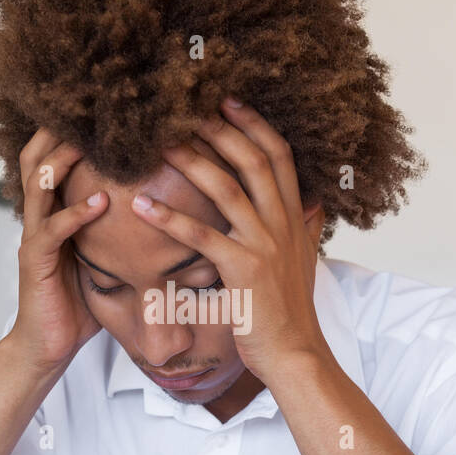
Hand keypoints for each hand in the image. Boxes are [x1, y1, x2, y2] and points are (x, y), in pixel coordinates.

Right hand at [4, 128, 108, 376]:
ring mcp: (33, 237)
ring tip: (88, 140)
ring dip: (62, 158)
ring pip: (37, 183)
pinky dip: (74, 212)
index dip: (74, 130)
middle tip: (90, 106)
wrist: (48, 345)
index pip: (56, 156)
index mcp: (54, 211)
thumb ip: (122, 232)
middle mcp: (39, 216)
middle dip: (58, 128)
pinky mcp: (35, 262)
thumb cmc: (77, 303)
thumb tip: (171, 214)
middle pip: (36, 156)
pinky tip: (100, 201)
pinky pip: (51, 230)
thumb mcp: (104, 258)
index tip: (108, 108)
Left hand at [131, 99, 327, 382]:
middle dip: (221, 129)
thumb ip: (307, 229)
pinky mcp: (243, 270)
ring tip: (160, 142)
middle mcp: (283, 224)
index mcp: (295, 217)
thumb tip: (314, 206)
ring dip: (191, 160)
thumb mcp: (305, 262)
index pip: (279, 156)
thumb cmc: (290, 313)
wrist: (295, 353)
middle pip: (254, 159)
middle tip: (187, 107)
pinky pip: (202, 236)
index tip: (228, 100)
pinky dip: (170, 218)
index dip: (254, 124)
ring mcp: (265, 245)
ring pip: (226, 188)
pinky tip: (142, 206)